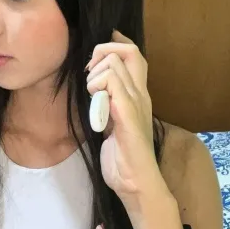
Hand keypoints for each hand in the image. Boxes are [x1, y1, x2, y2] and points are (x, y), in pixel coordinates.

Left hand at [86, 31, 180, 228]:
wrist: (137, 184)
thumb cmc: (124, 158)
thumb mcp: (114, 123)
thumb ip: (109, 104)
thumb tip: (95, 89)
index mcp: (138, 95)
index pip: (133, 53)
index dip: (115, 44)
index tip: (96, 56)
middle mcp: (141, 95)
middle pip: (127, 51)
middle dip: (101, 54)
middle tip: (89, 76)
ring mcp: (136, 104)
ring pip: (115, 64)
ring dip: (95, 74)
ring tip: (91, 95)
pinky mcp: (128, 117)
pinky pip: (113, 86)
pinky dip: (97, 88)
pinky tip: (94, 106)